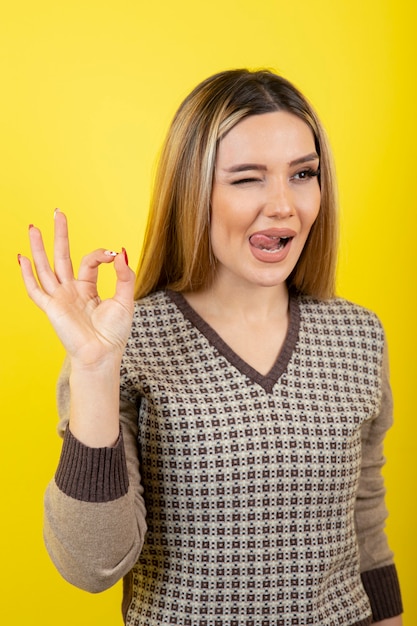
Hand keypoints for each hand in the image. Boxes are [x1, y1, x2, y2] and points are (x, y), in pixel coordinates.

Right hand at [19, 210, 135, 367]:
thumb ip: (124, 277)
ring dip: (39, 248)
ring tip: (33, 227)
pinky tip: (21, 258)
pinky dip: (27, 275)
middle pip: (62, 257)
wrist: (103, 355)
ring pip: (45, 268)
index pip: (88, 261)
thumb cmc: (114, 334)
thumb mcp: (125, 301)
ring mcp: (59, 298)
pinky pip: (35, 290)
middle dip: (59, 235)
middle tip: (57, 212)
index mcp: (87, 288)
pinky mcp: (51, 308)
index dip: (100, 254)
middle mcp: (70, 290)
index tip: (113, 255)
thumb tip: (121, 253)